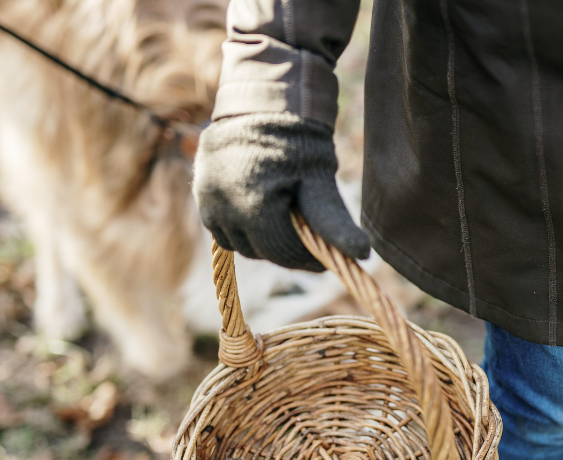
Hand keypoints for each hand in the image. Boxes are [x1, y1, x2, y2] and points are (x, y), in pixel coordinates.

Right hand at [193, 112, 369, 272]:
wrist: (263, 96)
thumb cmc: (298, 137)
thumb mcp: (319, 179)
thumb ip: (334, 223)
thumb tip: (362, 255)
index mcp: (252, 206)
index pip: (282, 252)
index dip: (308, 259)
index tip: (329, 259)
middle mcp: (222, 207)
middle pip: (259, 251)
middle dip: (285, 248)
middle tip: (309, 238)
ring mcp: (206, 199)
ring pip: (238, 242)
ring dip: (261, 240)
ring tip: (285, 221)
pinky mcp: (199, 190)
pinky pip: (221, 225)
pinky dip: (241, 226)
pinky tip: (261, 212)